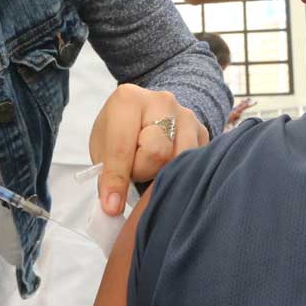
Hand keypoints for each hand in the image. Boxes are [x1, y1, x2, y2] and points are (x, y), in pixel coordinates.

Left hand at [88, 84, 208, 215]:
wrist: (146, 114)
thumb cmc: (120, 131)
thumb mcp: (103, 147)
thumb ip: (108, 172)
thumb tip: (114, 206)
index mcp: (128, 99)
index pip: (123, 147)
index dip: (116, 180)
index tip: (112, 206)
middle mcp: (162, 102)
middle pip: (157, 153)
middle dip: (142, 171)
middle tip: (134, 169)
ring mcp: (187, 115)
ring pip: (179, 160)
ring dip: (162, 173)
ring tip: (151, 165)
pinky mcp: (203, 131)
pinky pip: (194, 163)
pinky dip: (179, 172)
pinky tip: (166, 165)